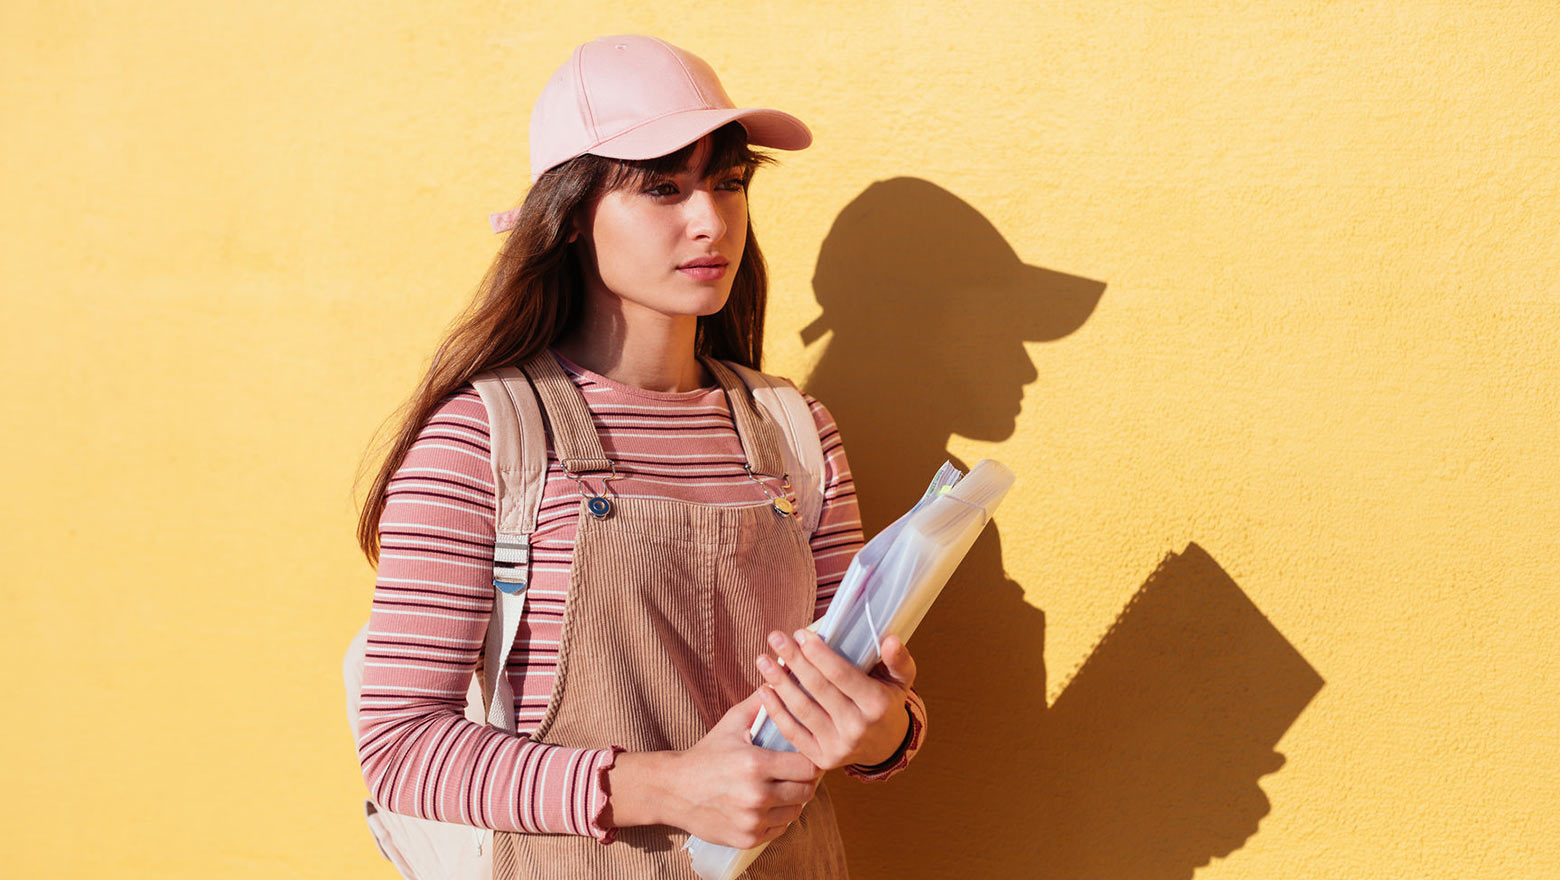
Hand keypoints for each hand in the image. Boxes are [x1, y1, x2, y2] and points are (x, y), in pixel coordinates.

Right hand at [613, 688, 822, 847]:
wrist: (674, 789)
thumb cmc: (706, 753)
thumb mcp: (731, 723)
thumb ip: (760, 703)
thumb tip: (781, 677)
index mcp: (755, 764)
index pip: (807, 766)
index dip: (809, 760)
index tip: (802, 756)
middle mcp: (756, 795)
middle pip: (806, 791)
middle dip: (803, 781)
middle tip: (793, 772)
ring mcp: (752, 820)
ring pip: (795, 812)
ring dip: (792, 801)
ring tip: (778, 788)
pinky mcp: (748, 839)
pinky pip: (780, 830)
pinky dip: (777, 818)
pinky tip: (765, 805)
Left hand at [754, 630, 917, 770]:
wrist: (885, 746)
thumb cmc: (887, 702)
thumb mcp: (900, 679)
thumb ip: (898, 659)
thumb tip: (890, 640)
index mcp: (877, 704)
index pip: (841, 675)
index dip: (819, 654)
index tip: (800, 634)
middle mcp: (858, 727)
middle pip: (818, 689)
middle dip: (794, 660)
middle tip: (775, 637)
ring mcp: (839, 746)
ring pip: (802, 710)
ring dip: (779, 683)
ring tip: (763, 660)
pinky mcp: (822, 759)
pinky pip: (793, 733)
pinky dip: (776, 711)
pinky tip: (763, 690)